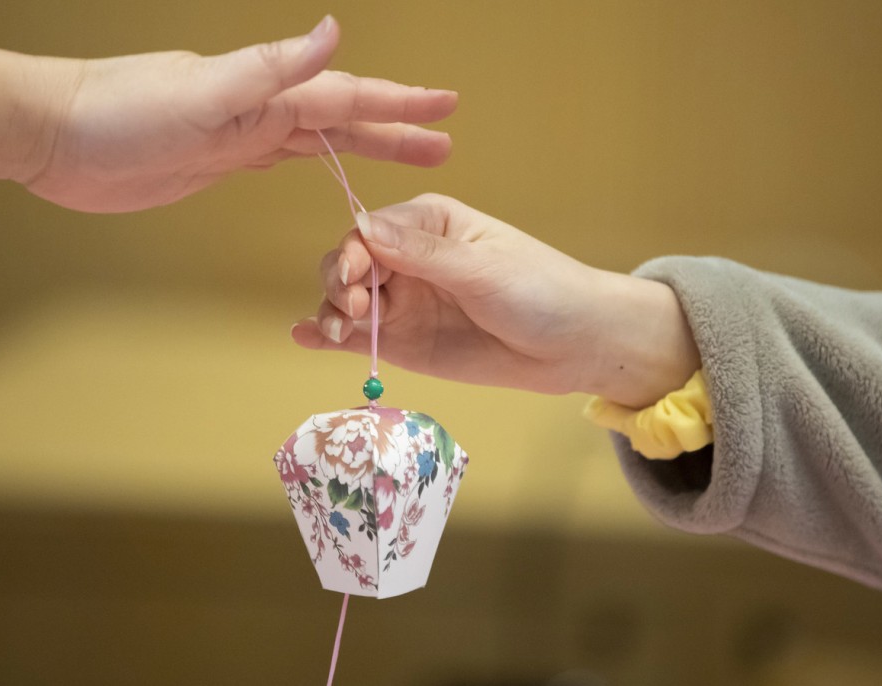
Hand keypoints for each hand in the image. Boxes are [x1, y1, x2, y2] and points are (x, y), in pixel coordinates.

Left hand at [22, 16, 456, 211]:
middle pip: (342, 119)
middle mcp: (257, 109)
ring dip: (361, 146)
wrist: (52, 135)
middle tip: (444, 142)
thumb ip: (269, 68)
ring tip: (405, 156)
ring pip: (317, 140)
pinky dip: (311, 160)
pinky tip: (322, 163)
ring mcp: (237, 134)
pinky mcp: (213, 161)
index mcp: (263, 93)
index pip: (345, 97)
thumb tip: (332, 31)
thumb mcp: (200, 91)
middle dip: (394, 128)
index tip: (446, 107)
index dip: (397, 103)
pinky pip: (279, 158)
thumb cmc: (117, 111)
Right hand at [290, 194, 700, 407]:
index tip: (355, 280)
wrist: (575, 345)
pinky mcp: (403, 342)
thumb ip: (423, 254)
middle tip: (354, 309)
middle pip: (349, 263)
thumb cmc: (540, 290)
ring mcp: (401, 302)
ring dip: (332, 312)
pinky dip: (328, 335)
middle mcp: (405, 258)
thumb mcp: (483, 268)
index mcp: (427, 222)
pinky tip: (306, 337)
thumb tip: (364, 228)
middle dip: (340, 284)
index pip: (370, 230)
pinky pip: (358, 337)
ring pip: (346, 300)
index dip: (353, 253)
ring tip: (338, 332)